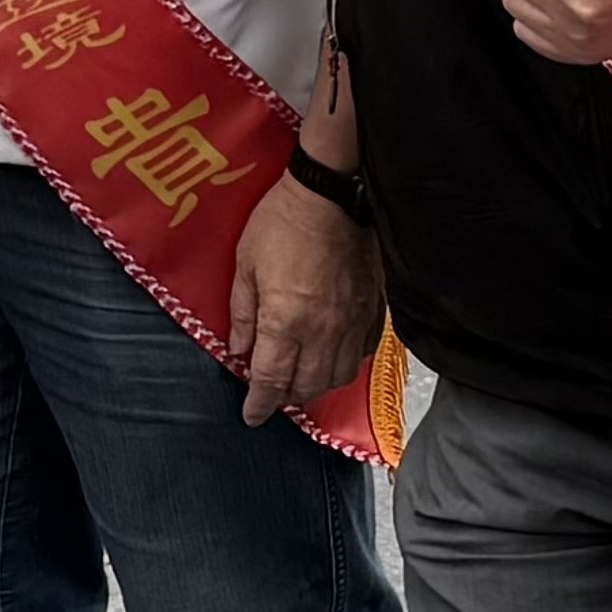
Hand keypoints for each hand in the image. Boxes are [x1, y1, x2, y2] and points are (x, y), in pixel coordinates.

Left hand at [222, 170, 379, 426]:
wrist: (333, 195)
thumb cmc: (282, 223)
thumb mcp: (245, 265)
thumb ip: (244, 314)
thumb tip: (239, 350)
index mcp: (285, 322)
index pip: (270, 379)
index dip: (259, 404)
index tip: (251, 416)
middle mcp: (322, 332)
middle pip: (306, 386)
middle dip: (285, 397)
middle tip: (271, 394)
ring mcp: (352, 323)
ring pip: (337, 376)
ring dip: (316, 387)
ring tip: (300, 381)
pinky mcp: (372, 311)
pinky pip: (362, 354)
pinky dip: (345, 365)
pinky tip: (332, 358)